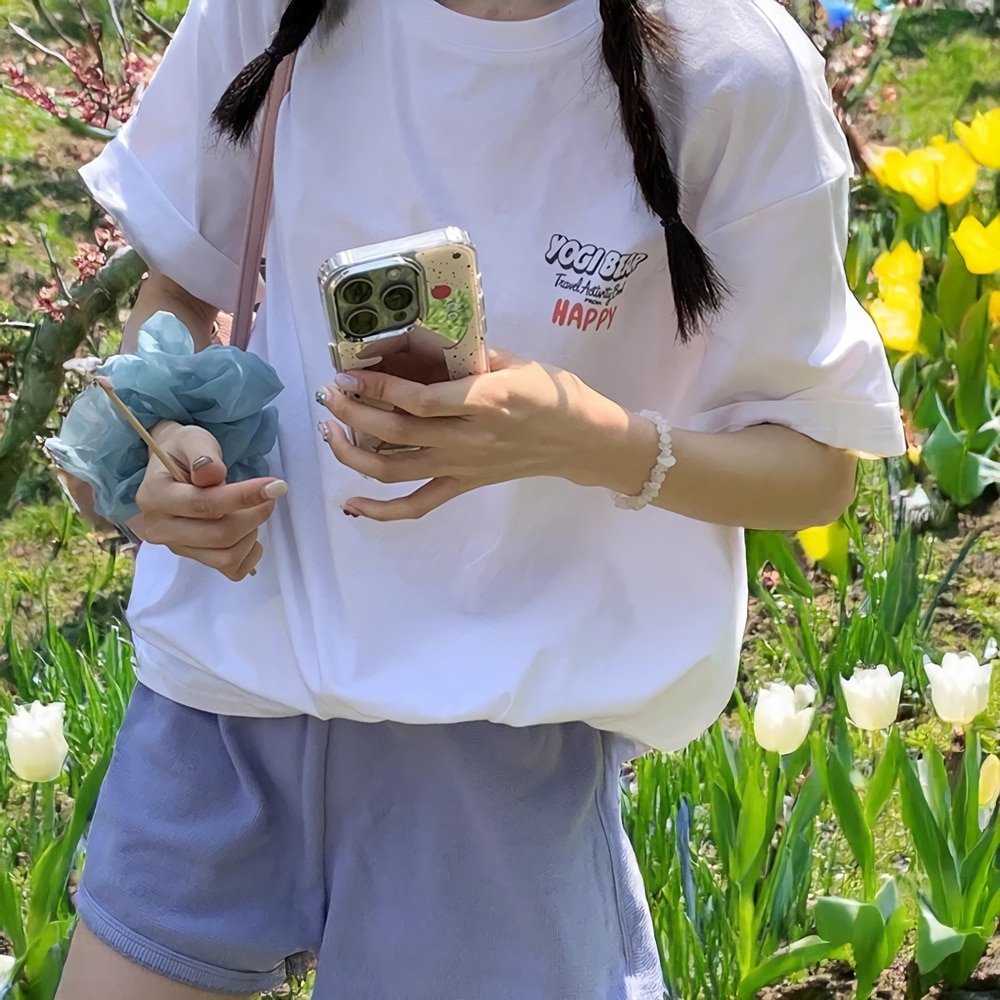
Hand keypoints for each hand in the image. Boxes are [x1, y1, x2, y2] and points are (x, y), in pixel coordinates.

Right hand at [130, 421, 288, 580]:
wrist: (173, 468)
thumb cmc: (184, 452)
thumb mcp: (192, 440)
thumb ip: (203, 454)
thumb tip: (212, 472)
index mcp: (154, 496)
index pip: (205, 504)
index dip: (244, 496)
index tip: (276, 486)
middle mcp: (160, 528)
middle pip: (219, 535)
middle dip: (254, 515)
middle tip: (269, 495)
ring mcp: (177, 548)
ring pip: (227, 557)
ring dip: (251, 533)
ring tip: (250, 510)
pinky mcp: (195, 559)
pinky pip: (232, 570)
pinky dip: (250, 554)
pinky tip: (249, 532)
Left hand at [316, 351, 656, 520]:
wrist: (582, 440)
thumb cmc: (552, 393)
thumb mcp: (515, 361)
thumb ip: (468, 355)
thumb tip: (419, 342)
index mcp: (485, 402)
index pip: (420, 402)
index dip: (378, 389)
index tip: (348, 375)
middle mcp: (470, 439)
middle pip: (397, 434)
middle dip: (354, 414)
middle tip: (330, 395)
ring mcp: (464, 467)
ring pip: (397, 471)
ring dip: (355, 456)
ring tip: (332, 432)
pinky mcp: (464, 485)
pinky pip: (418, 506)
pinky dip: (381, 512)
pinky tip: (352, 506)